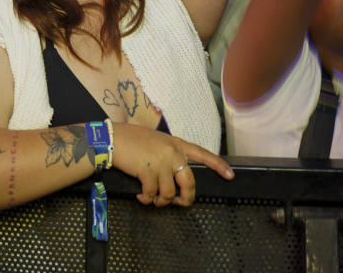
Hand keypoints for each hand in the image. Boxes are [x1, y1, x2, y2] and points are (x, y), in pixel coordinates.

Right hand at [111, 123, 232, 206]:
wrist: (113, 138)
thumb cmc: (132, 140)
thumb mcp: (156, 141)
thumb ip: (168, 154)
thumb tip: (173, 176)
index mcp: (176, 144)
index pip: (202, 153)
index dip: (218, 165)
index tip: (230, 175)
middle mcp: (173, 153)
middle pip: (189, 182)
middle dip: (186, 198)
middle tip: (179, 203)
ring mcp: (161, 162)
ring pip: (169, 193)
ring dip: (160, 201)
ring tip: (151, 199)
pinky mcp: (149, 172)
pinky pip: (153, 194)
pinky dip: (147, 199)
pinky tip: (141, 197)